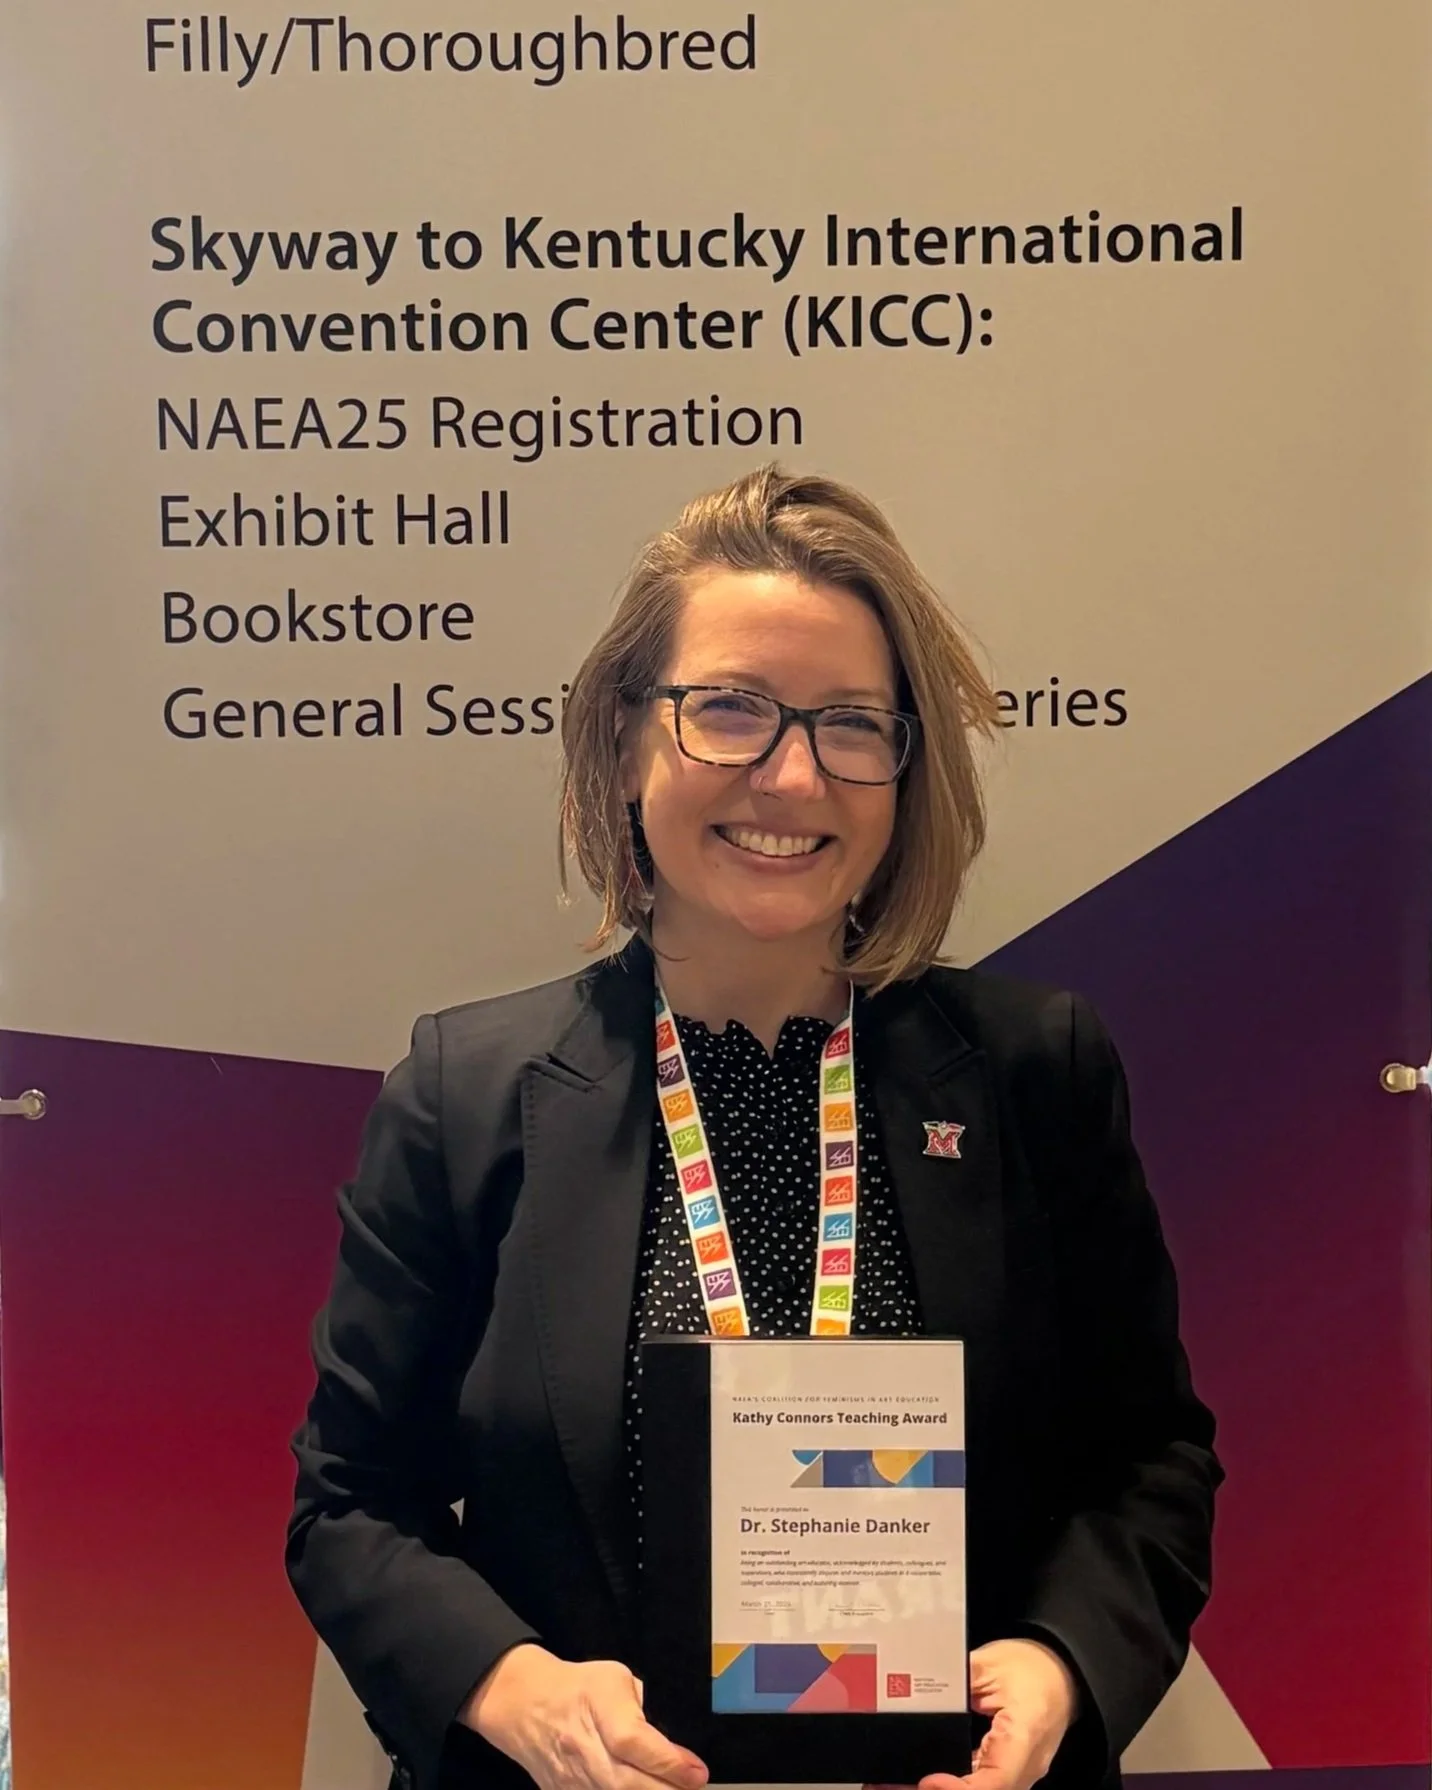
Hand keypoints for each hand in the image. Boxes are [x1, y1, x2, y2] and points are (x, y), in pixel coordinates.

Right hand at [461, 1643, 709, 1789]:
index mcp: (597, 1704)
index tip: (697, 1773)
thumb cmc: (579, 1687)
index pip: (633, 1741)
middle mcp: (581, 1746)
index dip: (668, 1762)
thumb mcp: (616, 1679)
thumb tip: (675, 1752)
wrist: (526, 1705)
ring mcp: (570, 1778)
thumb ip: (644, 1711)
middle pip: (626, 1783)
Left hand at [867, 1638, 1077, 1789]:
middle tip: (896, 1785)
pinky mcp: (1012, 1771)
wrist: (1062, 1673)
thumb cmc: (1031, 1666)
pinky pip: (986, 1785)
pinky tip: (928, 1778)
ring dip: (950, 1789)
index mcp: (1023, 1735)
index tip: (928, 1781)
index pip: (996, 1781)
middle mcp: (1026, 1765)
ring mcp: (1021, 1772)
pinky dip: (959, 1784)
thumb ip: (955, 1680)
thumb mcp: (989, 1663)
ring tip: (900, 1783)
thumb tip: (915, 1687)